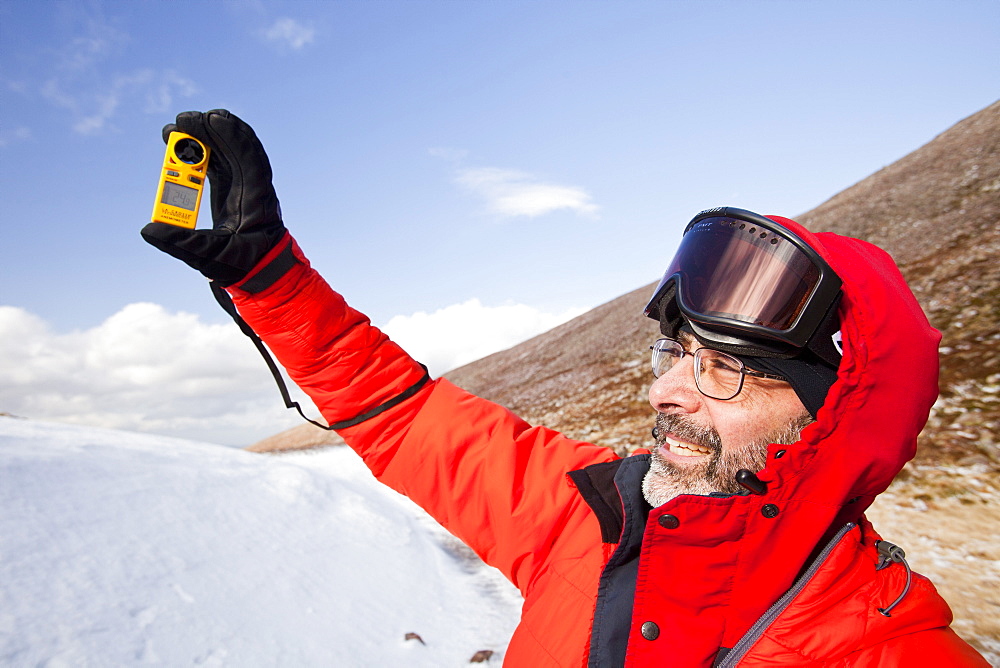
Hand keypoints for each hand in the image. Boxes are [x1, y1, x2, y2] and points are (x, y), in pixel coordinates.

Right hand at [141, 109, 286, 286]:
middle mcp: (253, 186)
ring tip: (180, 126)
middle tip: (182, 120)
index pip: (248, 157)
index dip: (231, 135)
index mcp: (256, 198)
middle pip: (235, 147)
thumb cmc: (245, 266)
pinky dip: (206, 149)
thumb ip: (182, 243)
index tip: (209, 119)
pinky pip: (220, 161)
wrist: (263, 273)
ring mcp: (244, 186)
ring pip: (227, 151)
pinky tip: (188, 141)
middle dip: (211, 129)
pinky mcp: (233, 189)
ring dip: (206, 136)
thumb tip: (149, 230)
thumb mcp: (212, 257)